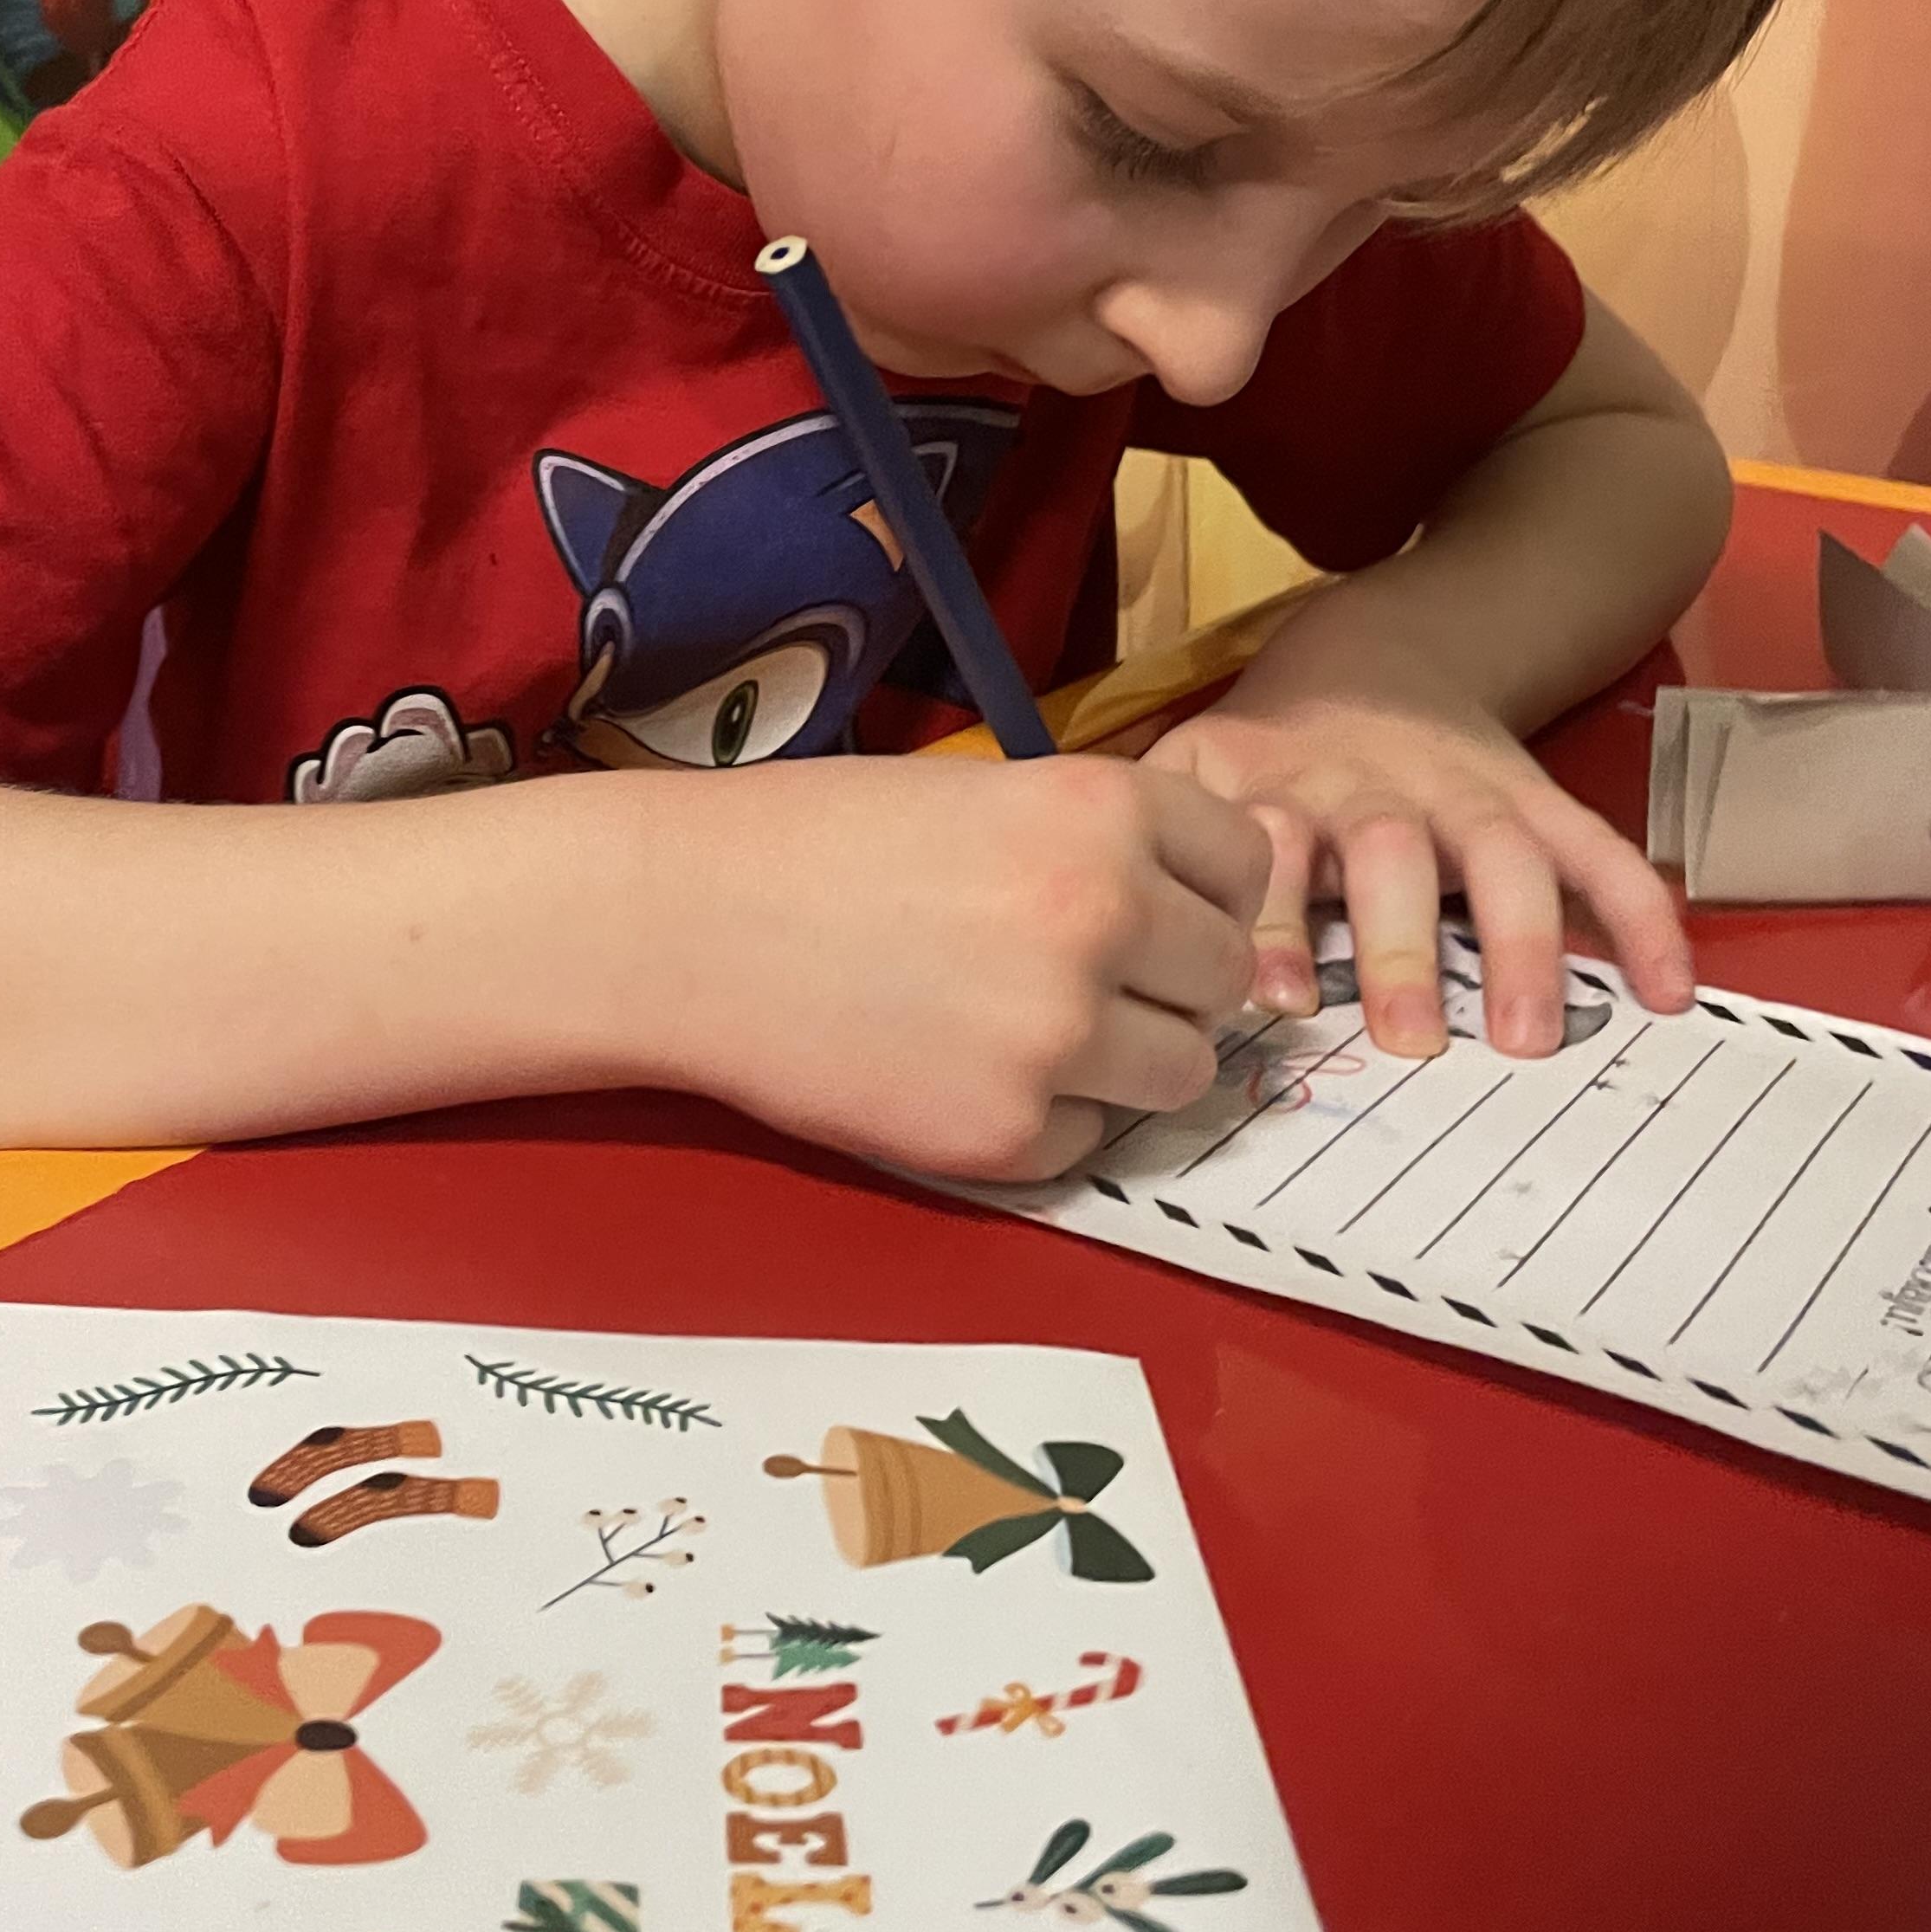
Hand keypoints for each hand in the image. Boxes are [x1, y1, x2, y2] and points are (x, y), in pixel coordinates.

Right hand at [630, 753, 1267, 1182]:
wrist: (684, 924)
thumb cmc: (817, 841)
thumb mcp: (982, 791)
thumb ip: (1101, 843)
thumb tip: (1200, 918)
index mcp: (1100, 811)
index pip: (1246, 866)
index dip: (1204, 891)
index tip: (1157, 908)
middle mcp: (1101, 917)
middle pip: (1227, 979)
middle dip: (1172, 983)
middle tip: (1086, 977)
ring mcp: (1060, 1036)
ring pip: (1182, 1074)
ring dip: (1128, 1061)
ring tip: (1028, 1030)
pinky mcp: (1007, 1133)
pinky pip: (1089, 1140)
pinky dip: (1045, 1118)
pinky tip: (961, 1068)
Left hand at [1141, 663, 1691, 1057]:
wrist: (1373, 653)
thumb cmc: (1264, 756)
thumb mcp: (1188, 773)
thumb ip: (1156, 844)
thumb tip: (1115, 941)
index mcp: (1278, 790)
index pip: (1269, 850)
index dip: (1270, 920)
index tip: (1272, 999)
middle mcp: (1372, 792)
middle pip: (1390, 853)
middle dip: (1399, 943)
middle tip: (1409, 1037)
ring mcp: (1463, 794)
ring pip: (1501, 856)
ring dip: (1520, 943)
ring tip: (1527, 1037)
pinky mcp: (1535, 800)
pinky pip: (1597, 852)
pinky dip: (1640, 916)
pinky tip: (1666, 990)